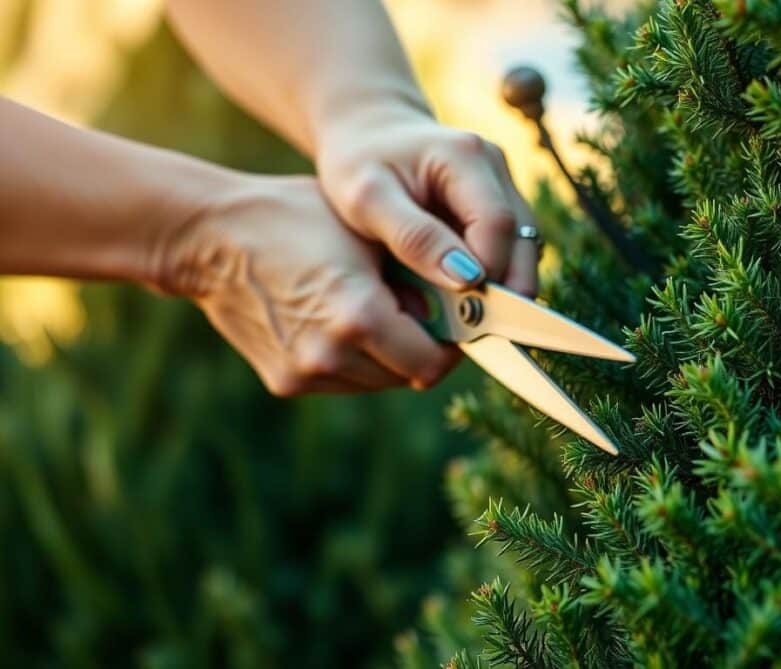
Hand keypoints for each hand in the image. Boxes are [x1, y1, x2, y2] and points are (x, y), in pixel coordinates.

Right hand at [165, 175, 459, 394]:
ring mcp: (306, 374)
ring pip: (377, 381)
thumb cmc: (295, 218)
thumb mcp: (369, 232)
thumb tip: (460, 305)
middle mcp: (333, 355)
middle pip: (407, 375)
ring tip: (370, 307)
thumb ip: (419, 274)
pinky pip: (343, 378)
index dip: (451, 346)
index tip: (455, 323)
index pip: (433, 363)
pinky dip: (353, 358)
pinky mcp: (285, 382)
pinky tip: (334, 317)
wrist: (208, 238)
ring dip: (387, 355)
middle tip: (418, 312)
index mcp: (360, 316)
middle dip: (421, 348)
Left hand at [315, 109, 538, 296]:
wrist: (365, 131)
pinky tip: (470, 296)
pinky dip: (498, 274)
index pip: (498, 223)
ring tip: (474, 317)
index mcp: (464, 156)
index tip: (466, 310)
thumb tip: (467, 279)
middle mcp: (495, 165)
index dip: (490, 271)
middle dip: (508, 286)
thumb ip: (414, 237)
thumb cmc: (357, 162)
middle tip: (478, 328)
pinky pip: (513, 246)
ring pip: (526, 245)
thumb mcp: (367, 198)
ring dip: (507, 283)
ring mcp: (502, 182)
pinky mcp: (499, 201)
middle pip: (524, 237)